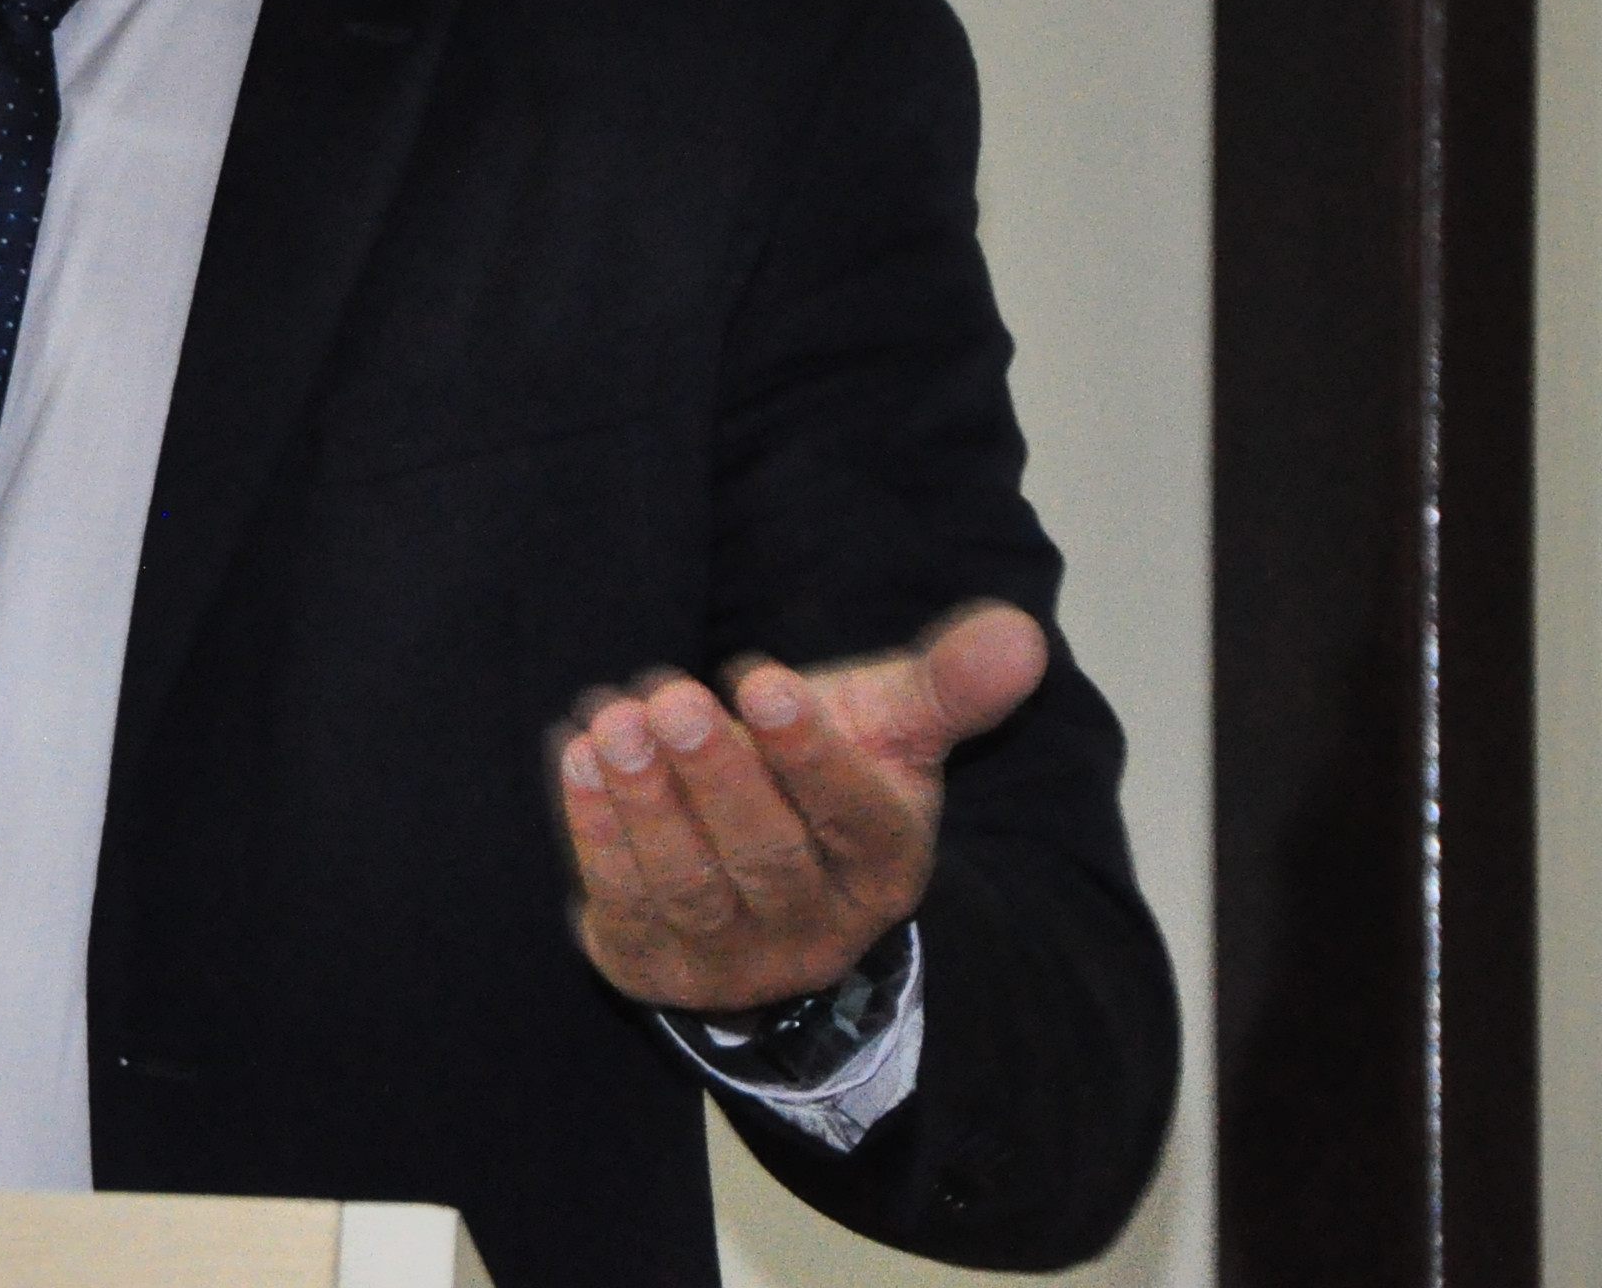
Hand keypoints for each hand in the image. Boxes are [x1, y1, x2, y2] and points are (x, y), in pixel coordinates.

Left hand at [552, 599, 1046, 1014]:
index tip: (760, 677)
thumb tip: (1024, 635)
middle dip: (716, 774)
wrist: (747, 863)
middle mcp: (818, 926)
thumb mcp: (888, 728)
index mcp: (885, 865)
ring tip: (615, 721)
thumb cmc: (820, 777)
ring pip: (693, 886)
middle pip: (769, 857)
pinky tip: (577, 757)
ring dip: (648, 803)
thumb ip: (949, 683)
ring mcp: (735, 958)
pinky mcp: (654, 965)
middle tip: (671, 697)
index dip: (808, 753)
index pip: (854, 816)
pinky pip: (625, 906)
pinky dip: (597, 833)